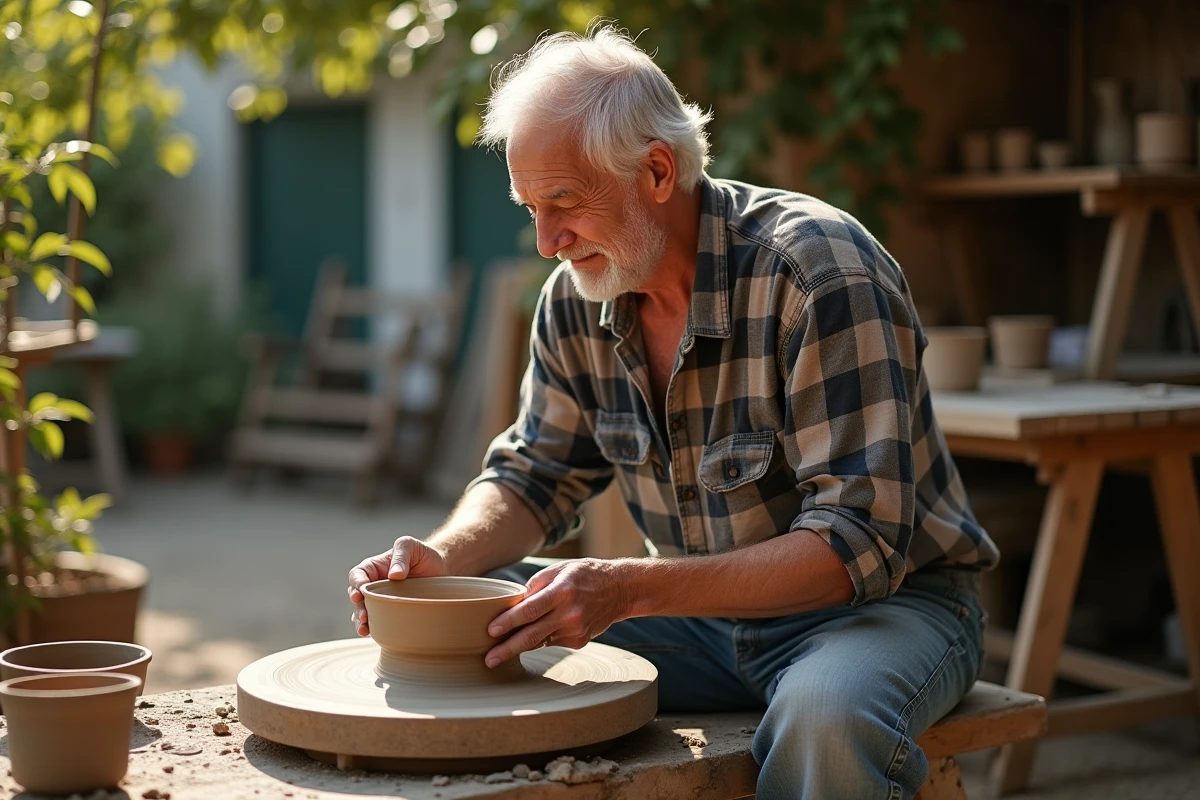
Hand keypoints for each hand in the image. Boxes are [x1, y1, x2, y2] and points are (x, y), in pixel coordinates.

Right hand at [348, 536, 446, 635]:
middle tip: (364, 616)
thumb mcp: (410, 546)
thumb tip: (394, 575)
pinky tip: (373, 634)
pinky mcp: (391, 612)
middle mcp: (374, 585)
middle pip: (358, 597)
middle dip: (358, 608)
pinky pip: (378, 622)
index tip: (360, 593)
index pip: (358, 575)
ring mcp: (381, 600)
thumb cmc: (422, 554)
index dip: (356, 584)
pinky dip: (373, 629)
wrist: (440, 569)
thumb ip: (401, 555)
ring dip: (361, 621)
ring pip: (364, 612)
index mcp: (374, 568)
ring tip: (364, 629)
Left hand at [483, 558, 631, 667]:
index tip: (491, 631)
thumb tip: (511, 604)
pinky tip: (537, 633)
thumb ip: (534, 587)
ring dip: (519, 647)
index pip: (529, 610)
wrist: (619, 589)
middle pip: (532, 634)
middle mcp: (569, 613)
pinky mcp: (579, 641)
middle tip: (489, 660)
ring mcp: (575, 630)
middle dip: (507, 649)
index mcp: (561, 591)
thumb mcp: (558, 571)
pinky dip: (541, 639)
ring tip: (499, 655)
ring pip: (539, 641)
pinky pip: (551, 642)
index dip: (508, 622)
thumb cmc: (584, 575)